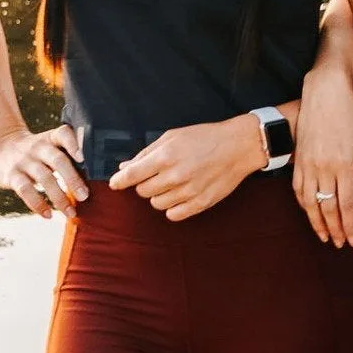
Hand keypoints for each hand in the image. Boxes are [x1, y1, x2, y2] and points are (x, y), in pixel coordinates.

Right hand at [0, 123, 87, 217]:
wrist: (1, 147)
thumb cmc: (36, 152)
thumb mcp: (49, 145)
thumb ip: (68, 155)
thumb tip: (95, 176)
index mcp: (50, 138)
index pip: (64, 135)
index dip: (74, 144)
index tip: (83, 158)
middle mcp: (38, 147)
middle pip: (58, 160)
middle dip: (72, 179)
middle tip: (84, 196)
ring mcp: (24, 161)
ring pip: (44, 178)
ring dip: (59, 197)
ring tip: (70, 212)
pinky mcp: (11, 175)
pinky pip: (25, 190)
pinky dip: (37, 204)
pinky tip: (48, 214)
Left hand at [108, 116, 263, 219]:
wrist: (238, 146)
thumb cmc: (204, 138)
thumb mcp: (172, 136)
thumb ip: (147, 153)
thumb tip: (125, 167)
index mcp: (166, 156)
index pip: (132, 176)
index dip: (119, 182)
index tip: (115, 184)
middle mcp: (175, 176)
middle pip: (142, 192)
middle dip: (145, 184)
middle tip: (157, 175)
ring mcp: (188, 192)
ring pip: (156, 205)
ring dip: (159, 196)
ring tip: (172, 184)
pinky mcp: (200, 203)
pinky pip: (173, 215)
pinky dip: (172, 208)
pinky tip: (179, 196)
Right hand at [294, 65, 352, 245]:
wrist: (324, 91)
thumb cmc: (350, 115)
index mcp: (344, 164)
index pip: (346, 205)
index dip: (349, 226)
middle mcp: (324, 167)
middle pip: (328, 208)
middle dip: (335, 230)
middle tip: (341, 244)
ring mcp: (308, 164)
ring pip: (310, 203)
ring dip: (317, 223)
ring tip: (325, 236)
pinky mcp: (298, 159)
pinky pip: (298, 189)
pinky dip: (304, 205)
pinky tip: (311, 213)